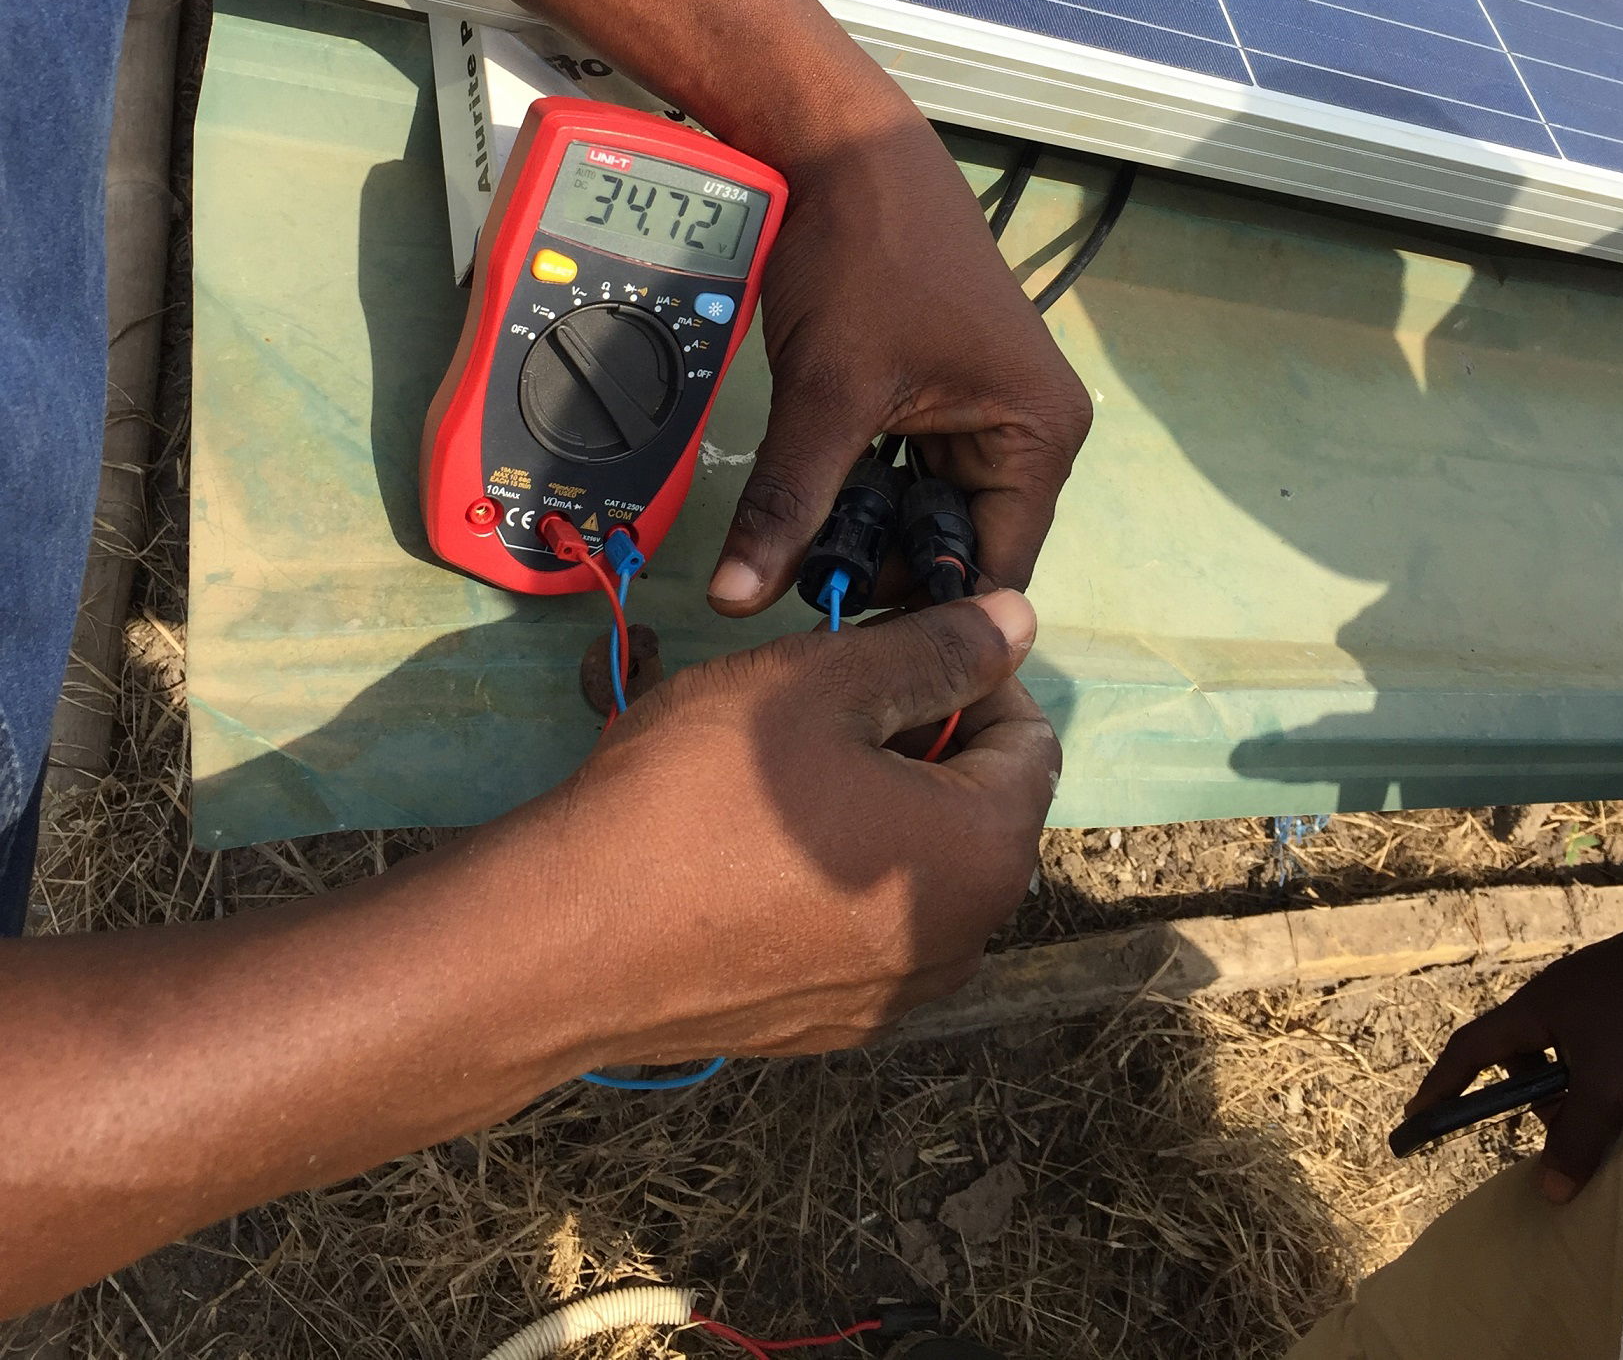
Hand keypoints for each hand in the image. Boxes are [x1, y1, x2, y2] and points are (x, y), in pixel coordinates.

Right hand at [540, 587, 1058, 1059]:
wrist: (568, 938)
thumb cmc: (705, 789)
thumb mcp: (824, 684)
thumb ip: (939, 649)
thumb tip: (1021, 620)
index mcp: (987, 856)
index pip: (1030, 736)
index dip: (968, 672)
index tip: (886, 646)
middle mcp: (963, 943)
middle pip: (973, 803)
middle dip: (913, 736)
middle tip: (816, 695)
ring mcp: (892, 998)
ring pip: (910, 860)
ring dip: (868, 797)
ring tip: (772, 758)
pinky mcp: (824, 1025)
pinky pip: (857, 920)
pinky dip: (827, 866)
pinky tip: (746, 839)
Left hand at [706, 112, 1092, 614]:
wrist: (844, 149)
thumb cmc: (864, 256)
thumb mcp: (827, 391)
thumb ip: (790, 502)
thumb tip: (738, 601)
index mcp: (1039, 437)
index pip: (992, 571)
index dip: (920, 612)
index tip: (843, 638)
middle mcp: (1031, 430)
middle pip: (959, 543)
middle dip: (886, 568)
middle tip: (803, 592)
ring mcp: (988, 409)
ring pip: (925, 508)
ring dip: (867, 527)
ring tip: (799, 545)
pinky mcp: (945, 390)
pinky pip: (908, 467)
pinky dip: (862, 485)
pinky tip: (813, 498)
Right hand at [1405, 892, 1622, 1199]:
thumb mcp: (1609, 1088)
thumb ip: (1576, 1139)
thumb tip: (1548, 1192)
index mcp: (1529, 1010)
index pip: (1469, 1049)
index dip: (1441, 1084)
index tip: (1417, 1115)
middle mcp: (1548, 998)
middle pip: (1515, 1053)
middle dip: (1527, 1098)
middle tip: (1556, 1136)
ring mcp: (1583, 993)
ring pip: (1556, 1049)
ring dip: (1568, 1086)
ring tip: (1607, 1112)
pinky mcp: (1614, 996)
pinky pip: (1586, 1041)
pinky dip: (1593, 1072)